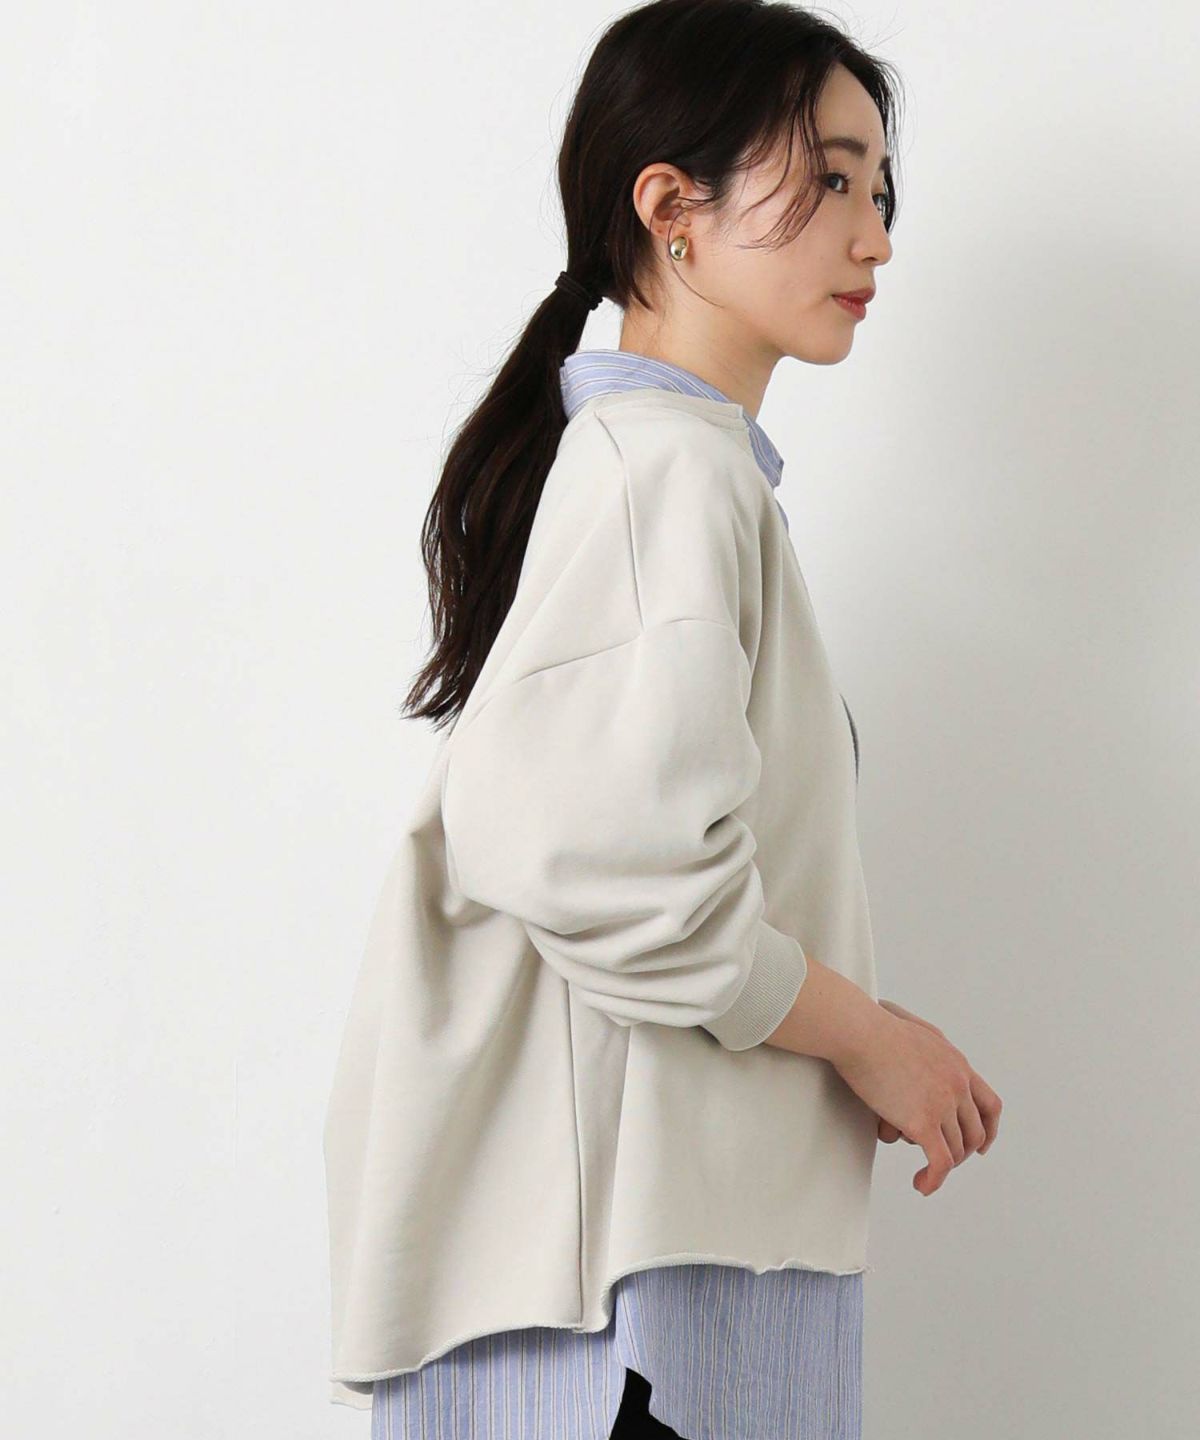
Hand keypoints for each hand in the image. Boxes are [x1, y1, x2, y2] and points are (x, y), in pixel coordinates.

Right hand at [833, 998, 1002, 1194]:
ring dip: (941, 1166)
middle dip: (961, 1152)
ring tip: (924, 1174)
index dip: (988, 1130)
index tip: (981, 1146)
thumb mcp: (915, 1028)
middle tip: (941, 1160)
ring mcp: (943, 1103)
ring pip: (955, 1150)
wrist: (860, 1031)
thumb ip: (926, 1045)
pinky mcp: (923, 1122)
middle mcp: (958, 1084)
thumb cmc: (874, 1024)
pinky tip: (922, 1184)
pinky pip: (939, 1162)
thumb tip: (919, 1046)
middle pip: (973, 1133)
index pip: (989, 1104)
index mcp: (957, 1064)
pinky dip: (934, 1179)